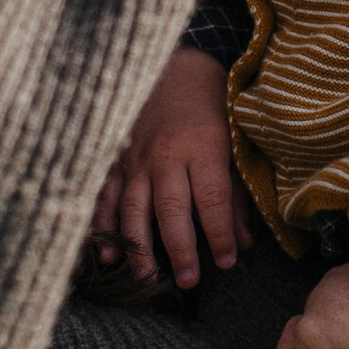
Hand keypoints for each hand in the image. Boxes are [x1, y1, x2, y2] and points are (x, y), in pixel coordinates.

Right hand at [92, 45, 239, 289]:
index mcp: (202, 148)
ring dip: (139, 245)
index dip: (220, 233)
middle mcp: (165, 156)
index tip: (227, 262)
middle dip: (179, 248)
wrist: (175, 67)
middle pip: (171, 208)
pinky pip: (105, 196)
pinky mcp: (115, 160)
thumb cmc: (211, 109)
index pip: (212, 199)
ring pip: (133, 207)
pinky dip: (104, 226)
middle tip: (187, 281)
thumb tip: (243, 242)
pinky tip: (107, 255)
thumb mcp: (234, 144)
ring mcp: (135, 159)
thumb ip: (238, 194)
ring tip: (145, 278)